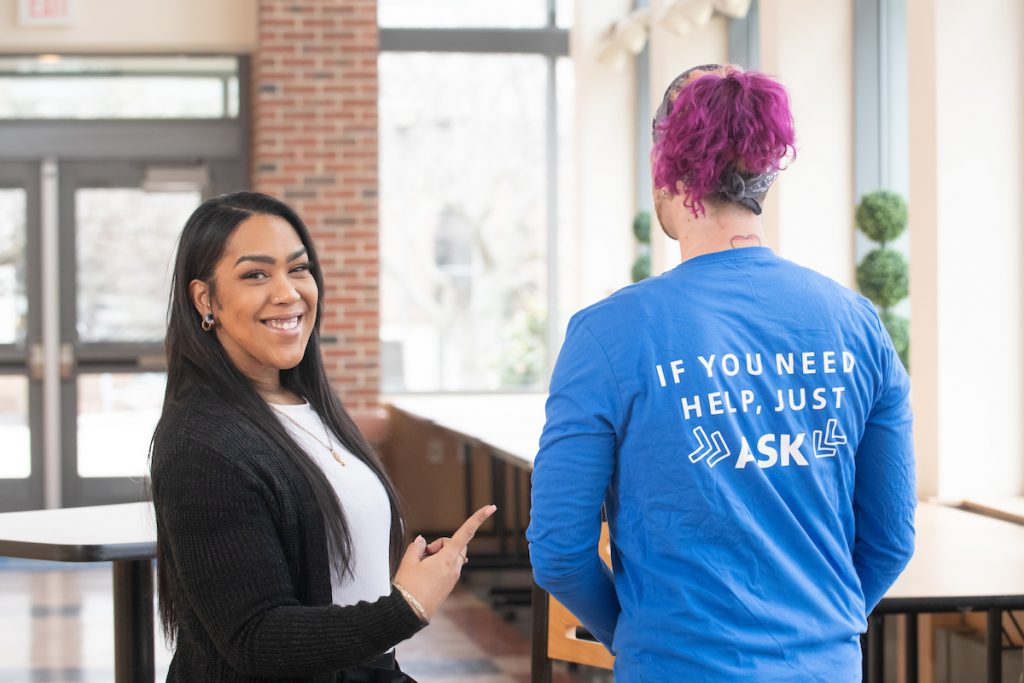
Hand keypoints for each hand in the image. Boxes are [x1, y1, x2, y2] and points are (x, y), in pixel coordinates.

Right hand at [393, 504, 496, 619]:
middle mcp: (454, 568)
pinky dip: (438, 565)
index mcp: (447, 559)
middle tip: (424, 553)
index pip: (465, 532)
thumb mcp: (408, 561)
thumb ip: (417, 546)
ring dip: (438, 555)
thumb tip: (422, 541)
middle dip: (441, 544)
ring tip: (421, 566)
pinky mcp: (449, 585)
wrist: (409, 613)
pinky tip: (424, 575)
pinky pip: (448, 568)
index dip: (478, 518)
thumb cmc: (409, 588)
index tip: (491, 508)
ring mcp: (453, 578)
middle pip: (455, 544)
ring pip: (451, 556)